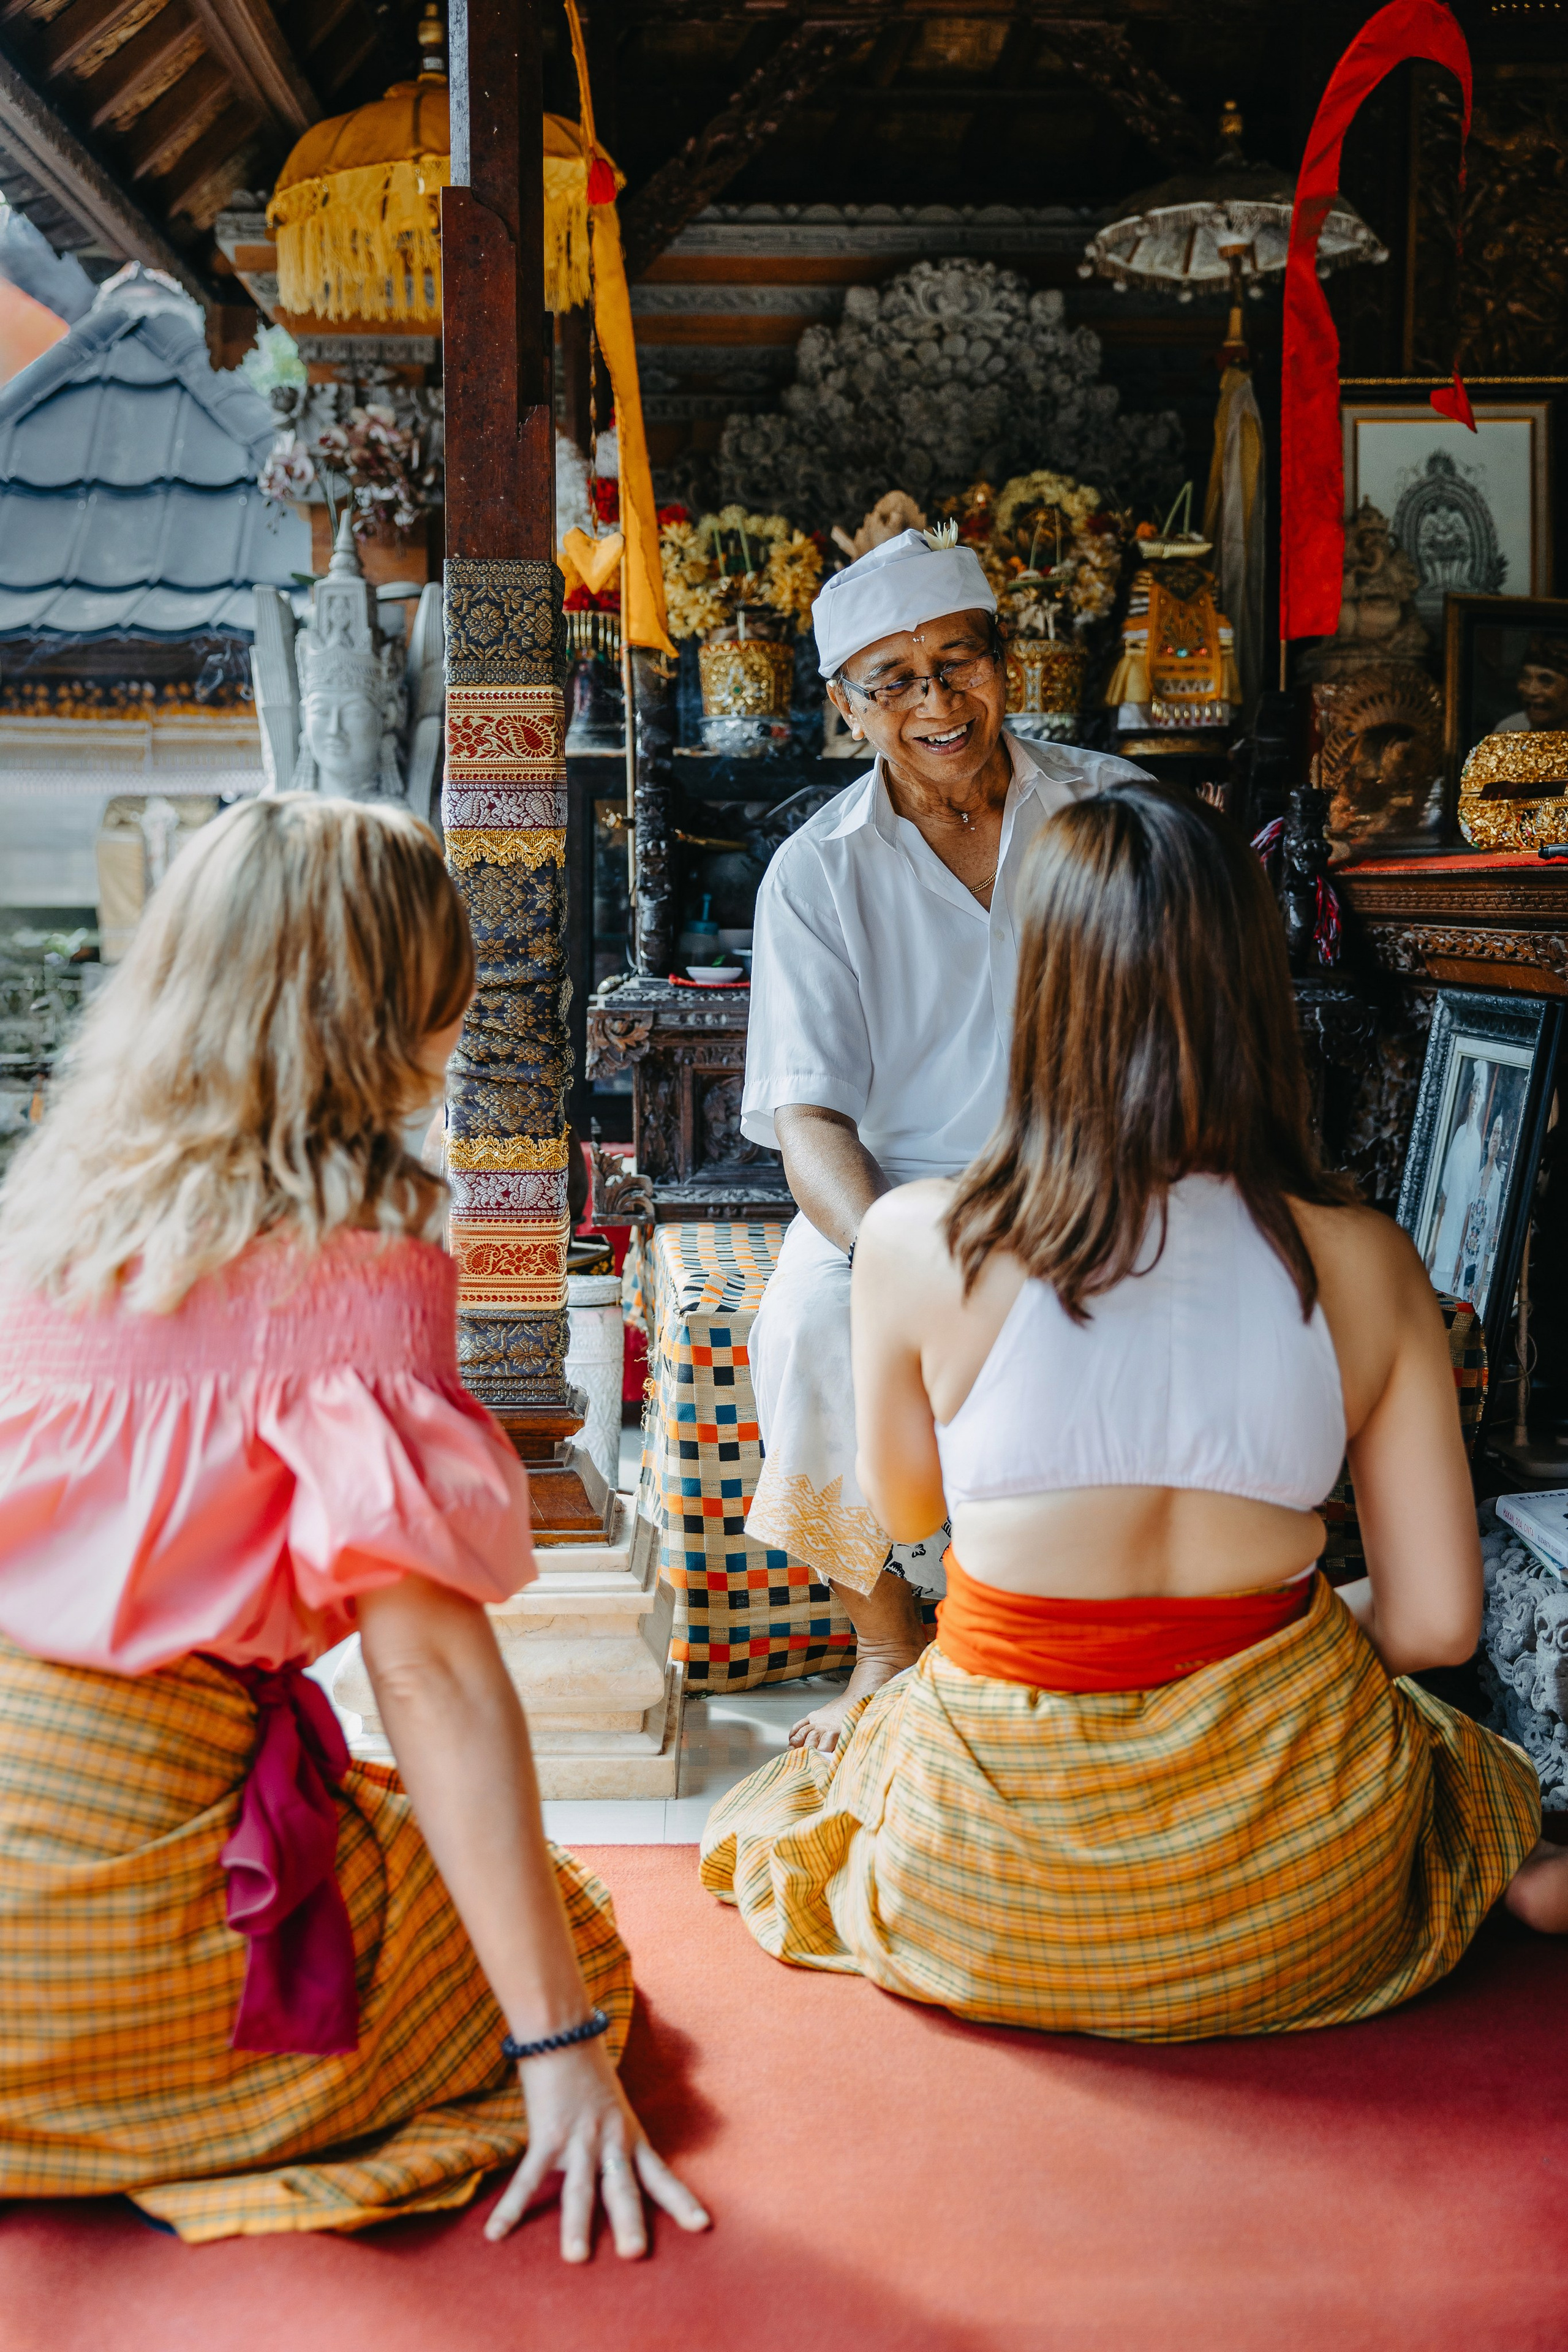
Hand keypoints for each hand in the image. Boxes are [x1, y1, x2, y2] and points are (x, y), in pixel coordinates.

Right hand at [484, 2036, 709, 2260]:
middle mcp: (610, 2142)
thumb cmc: (588, 2071)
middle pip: (623, 2189)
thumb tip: (617, 2168)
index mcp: (631, 2137)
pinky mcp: (547, 2135)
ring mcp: (579, 2140)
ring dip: (576, 2224)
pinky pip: (528, 2177)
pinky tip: (497, 2233)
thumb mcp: (616, 2107)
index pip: (661, 2176)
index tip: (702, 2227)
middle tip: (635, 2254)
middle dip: (629, 2223)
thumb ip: (617, 2139)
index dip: (682, 2202)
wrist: (564, 2033)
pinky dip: (511, 2207)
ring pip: (580, 2189)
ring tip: (575, 2257)